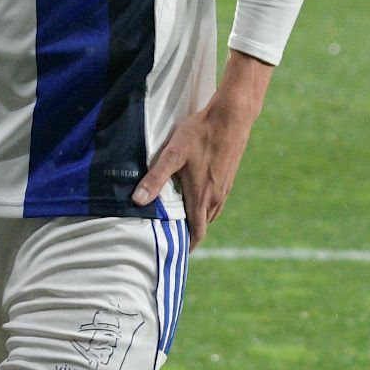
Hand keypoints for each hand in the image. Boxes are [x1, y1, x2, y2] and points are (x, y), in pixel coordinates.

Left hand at [131, 85, 260, 245]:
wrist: (231, 118)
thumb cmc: (200, 134)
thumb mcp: (173, 154)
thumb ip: (156, 178)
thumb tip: (138, 201)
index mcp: (202, 196)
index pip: (197, 231)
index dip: (189, 244)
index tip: (178, 252)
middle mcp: (216, 197)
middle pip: (204, 224)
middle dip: (191, 232)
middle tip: (175, 235)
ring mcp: (225, 187)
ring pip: (212, 212)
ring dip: (200, 219)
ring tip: (184, 218)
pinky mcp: (229, 176)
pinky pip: (218, 199)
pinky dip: (208, 205)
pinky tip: (199, 194)